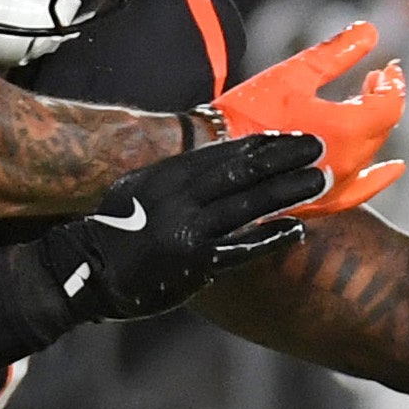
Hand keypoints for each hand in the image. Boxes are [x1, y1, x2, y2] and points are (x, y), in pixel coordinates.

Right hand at [22, 133, 327, 324]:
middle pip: (243, 172)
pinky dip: (272, 237)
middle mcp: (178, 198)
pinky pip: (243, 249)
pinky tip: (297, 228)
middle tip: (317, 148)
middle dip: (284, 158)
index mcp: (166, 175)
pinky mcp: (196, 265)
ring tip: (320, 180)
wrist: (88, 272)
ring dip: (289, 191)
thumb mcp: (141, 188)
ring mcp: (188, 232)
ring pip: (249, 206)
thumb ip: (179, 175)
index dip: (262, 144)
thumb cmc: (118, 228)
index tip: (291, 136)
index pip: (224, 152)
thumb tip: (223, 159)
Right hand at [210, 23, 405, 213]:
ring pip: (370, 152)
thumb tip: (370, 31)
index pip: (389, 104)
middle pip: (382, 127)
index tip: (387, 68)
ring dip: (373, 126)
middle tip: (373, 77)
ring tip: (363, 105)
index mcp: (346, 129)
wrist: (213, 156)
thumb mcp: (294, 73)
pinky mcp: (321, 202)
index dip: (393, 83)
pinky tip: (392, 169)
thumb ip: (337, 52)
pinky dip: (379, 176)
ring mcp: (336, 186)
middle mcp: (349, 162)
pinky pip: (362, 190)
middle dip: (381, 99)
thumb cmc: (249, 112)